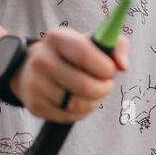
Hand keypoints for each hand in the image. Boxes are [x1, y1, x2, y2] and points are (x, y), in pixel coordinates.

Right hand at [12, 27, 128, 123]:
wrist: (33, 68)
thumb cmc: (73, 54)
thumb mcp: (93, 41)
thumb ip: (117, 45)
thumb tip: (122, 65)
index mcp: (57, 38)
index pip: (85, 55)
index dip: (105, 68)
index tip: (111, 71)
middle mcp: (41, 60)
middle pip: (83, 86)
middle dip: (103, 89)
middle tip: (106, 85)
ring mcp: (35, 84)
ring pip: (77, 104)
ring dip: (94, 101)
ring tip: (94, 93)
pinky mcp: (35, 105)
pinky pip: (68, 116)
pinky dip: (81, 112)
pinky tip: (80, 101)